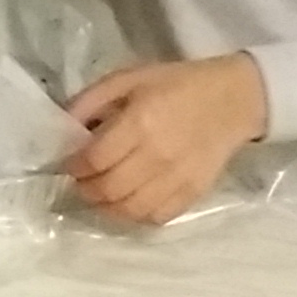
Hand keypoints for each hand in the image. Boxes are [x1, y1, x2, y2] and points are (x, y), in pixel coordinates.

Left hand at [63, 53, 268, 224]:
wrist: (233, 99)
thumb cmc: (176, 84)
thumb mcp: (128, 78)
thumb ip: (90, 100)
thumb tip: (63, 127)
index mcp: (140, 122)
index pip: (94, 159)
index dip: (73, 166)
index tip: (68, 163)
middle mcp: (158, 155)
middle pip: (108, 189)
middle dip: (85, 189)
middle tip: (81, 181)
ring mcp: (178, 178)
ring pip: (130, 210)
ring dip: (106, 207)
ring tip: (101, 194)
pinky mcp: (194, 193)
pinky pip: (157, 217)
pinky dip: (136, 216)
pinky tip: (128, 202)